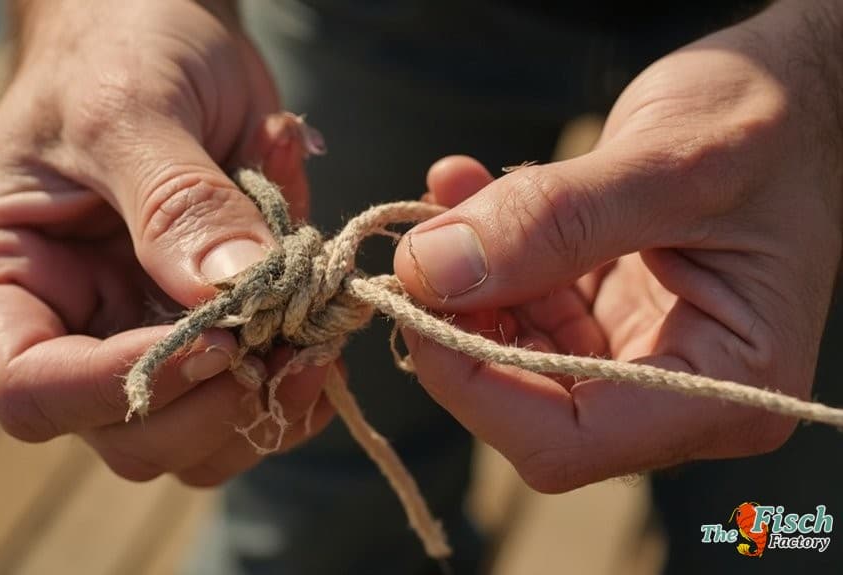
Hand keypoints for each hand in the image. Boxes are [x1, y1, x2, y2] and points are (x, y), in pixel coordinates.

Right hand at [0, 0, 334, 485]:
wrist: (162, 27)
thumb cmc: (118, 48)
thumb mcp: (132, 107)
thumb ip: (175, 204)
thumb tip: (229, 297)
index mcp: (1, 274)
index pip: (31, 388)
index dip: (122, 386)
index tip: (217, 339)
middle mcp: (65, 322)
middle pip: (121, 436)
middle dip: (211, 407)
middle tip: (288, 346)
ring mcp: (138, 334)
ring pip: (194, 440)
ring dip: (266, 406)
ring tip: (318, 334)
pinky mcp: (206, 331)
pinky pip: (250, 400)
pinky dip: (299, 380)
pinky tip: (325, 323)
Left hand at [393, 1, 842, 491]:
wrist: (789, 90)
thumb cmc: (767, 119)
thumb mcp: (670, 161)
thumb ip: (553, 221)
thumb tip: (431, 271)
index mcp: (730, 385)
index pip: (570, 441)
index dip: (475, 387)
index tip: (417, 304)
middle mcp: (681, 389)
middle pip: (526, 405)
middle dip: (461, 326)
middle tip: (421, 243)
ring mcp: (636, 354)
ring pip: (508, 356)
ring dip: (462, 278)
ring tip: (453, 193)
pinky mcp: (604, 317)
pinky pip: (518, 304)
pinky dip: (481, 251)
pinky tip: (466, 185)